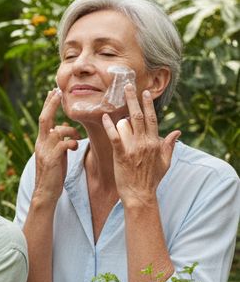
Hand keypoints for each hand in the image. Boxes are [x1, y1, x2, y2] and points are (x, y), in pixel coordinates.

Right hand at [31, 88, 79, 203]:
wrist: (45, 192)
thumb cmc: (53, 174)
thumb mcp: (55, 155)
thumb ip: (57, 142)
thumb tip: (63, 131)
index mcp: (41, 141)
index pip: (44, 119)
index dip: (48, 105)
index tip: (53, 92)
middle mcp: (40, 143)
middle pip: (45, 119)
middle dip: (51, 104)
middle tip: (57, 91)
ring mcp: (45, 151)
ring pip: (57, 130)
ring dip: (70, 131)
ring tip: (77, 138)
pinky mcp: (52, 159)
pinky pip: (63, 144)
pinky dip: (71, 142)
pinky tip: (75, 147)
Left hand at [102, 85, 179, 207]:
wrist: (140, 195)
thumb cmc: (151, 179)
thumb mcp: (165, 162)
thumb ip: (169, 146)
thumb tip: (177, 132)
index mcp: (155, 143)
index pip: (153, 119)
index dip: (149, 104)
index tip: (145, 92)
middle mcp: (146, 142)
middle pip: (139, 116)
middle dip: (133, 99)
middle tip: (126, 86)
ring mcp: (133, 148)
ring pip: (127, 124)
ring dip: (119, 115)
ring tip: (113, 106)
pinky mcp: (121, 155)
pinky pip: (115, 137)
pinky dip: (109, 126)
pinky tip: (104, 117)